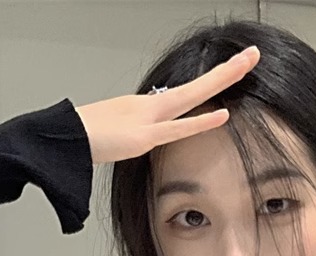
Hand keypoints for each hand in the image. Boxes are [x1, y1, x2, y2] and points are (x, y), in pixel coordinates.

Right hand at [74, 46, 259, 164]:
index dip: (213, 82)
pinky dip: (200, 123)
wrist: (63, 139)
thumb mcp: (118, 135)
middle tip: (253, 55)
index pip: (189, 92)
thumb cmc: (85, 139)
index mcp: (147, 108)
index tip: (233, 71)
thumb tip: (149, 139)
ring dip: (222, 80)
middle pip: (199, 85)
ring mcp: (148, 119)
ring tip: (247, 64)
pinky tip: (223, 114)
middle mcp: (151, 107)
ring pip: (193, 96)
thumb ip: (138, 135)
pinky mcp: (143, 138)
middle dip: (228, 70)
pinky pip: (177, 129)